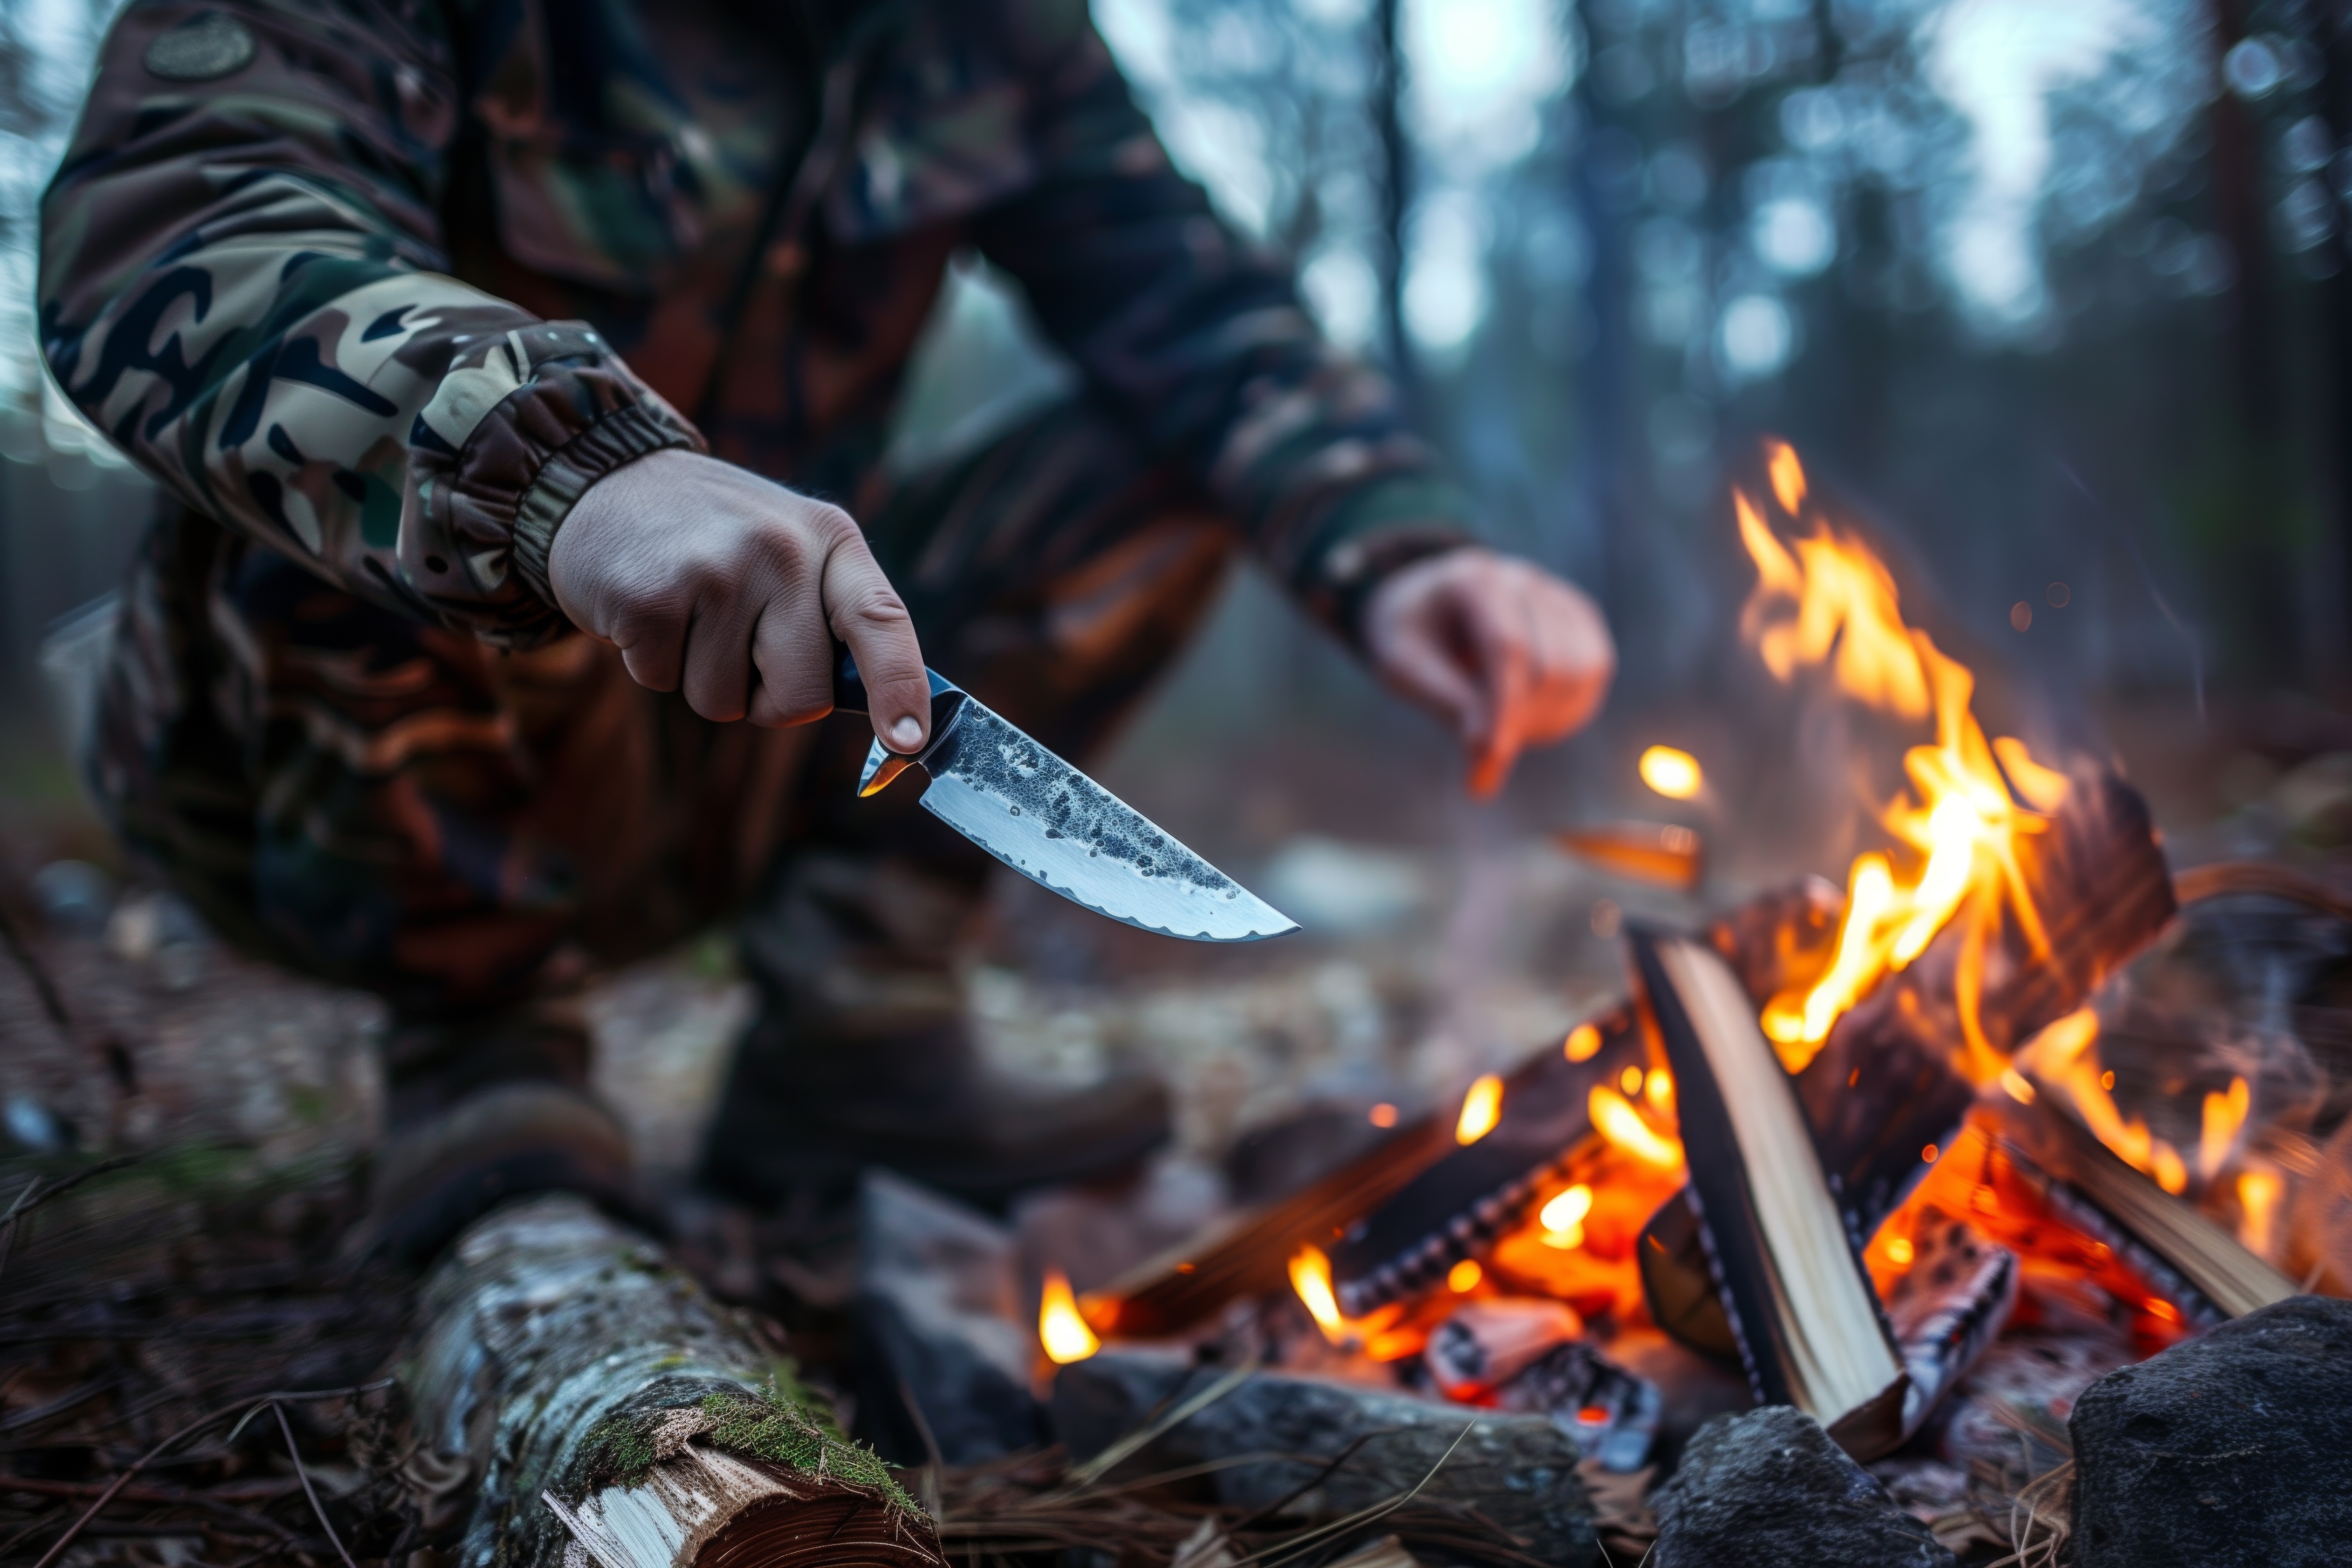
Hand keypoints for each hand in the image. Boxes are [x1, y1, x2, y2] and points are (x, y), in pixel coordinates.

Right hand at [548, 450, 932, 749]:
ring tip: (687, 611)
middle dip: (770, 698)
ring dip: (701, 677)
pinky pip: (664, 683)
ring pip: (725, 702)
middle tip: (736, 644)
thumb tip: (883, 710)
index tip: (908, 740)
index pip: (882, 621)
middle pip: (803, 694)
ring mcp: (715, 572)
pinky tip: (649, 608)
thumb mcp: (789, 547)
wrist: (603, 482)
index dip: (901, 687)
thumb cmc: (713, 539)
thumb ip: (834, 617)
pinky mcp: (650, 598)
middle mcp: (780, 548)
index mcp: (829, 537)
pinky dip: (652, 662)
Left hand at [1363, 547, 1615, 798]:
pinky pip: (1595, 669)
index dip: (1502, 712)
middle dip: (1520, 722)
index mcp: (1474, 580)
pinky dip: (1567, 708)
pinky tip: (1527, 719)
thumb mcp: (1404, 666)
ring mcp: (1557, 596)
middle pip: (1551, 665)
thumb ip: (1448, 701)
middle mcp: (1525, 580)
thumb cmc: (1411, 636)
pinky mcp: (1580, 618)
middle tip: (1479, 758)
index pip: (1508, 648)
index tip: (1486, 765)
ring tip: (1501, 733)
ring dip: (1549, 719)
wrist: (1429, 602)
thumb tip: (1490, 751)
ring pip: (1584, 670)